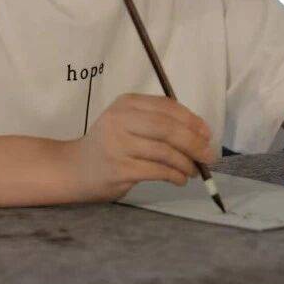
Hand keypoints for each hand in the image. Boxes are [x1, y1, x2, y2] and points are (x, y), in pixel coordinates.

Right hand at [67, 93, 216, 201]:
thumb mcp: (128, 122)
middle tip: (209, 155)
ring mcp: (118, 145)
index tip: (207, 134)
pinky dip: (174, 176)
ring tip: (193, 171)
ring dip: (186, 163)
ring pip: (165, 152)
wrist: (74, 169)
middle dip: (194, 143)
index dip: (192, 120)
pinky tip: (179, 179)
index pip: (167, 107)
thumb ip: (158, 121)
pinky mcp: (119, 169)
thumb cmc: (109, 145)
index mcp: (126, 103)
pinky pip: (157, 171)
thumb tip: (200, 133)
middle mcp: (120, 120)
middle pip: (168, 129)